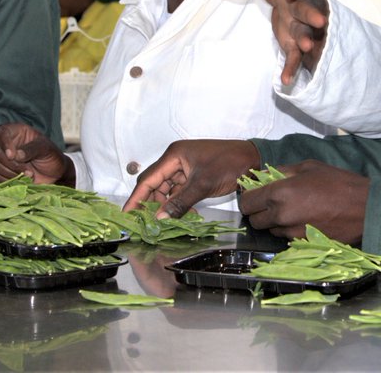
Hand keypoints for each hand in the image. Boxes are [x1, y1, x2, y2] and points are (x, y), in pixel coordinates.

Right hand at [0, 122, 74, 186]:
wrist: (54, 173)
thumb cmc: (50, 155)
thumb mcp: (45, 148)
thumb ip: (31, 149)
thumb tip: (16, 156)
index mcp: (16, 132)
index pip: (2, 132)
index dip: (4, 143)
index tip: (12, 155)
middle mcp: (6, 143)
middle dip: (12, 164)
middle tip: (29, 171)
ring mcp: (2, 158)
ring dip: (10, 173)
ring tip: (29, 176)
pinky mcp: (0, 171)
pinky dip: (7, 180)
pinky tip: (21, 181)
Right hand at [123, 139, 260, 217]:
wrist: (253, 159)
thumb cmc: (230, 164)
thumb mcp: (203, 184)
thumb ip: (180, 202)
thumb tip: (160, 218)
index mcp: (174, 155)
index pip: (148, 179)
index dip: (136, 198)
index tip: (127, 214)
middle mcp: (175, 160)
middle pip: (155, 185)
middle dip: (151, 204)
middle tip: (146, 224)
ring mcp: (184, 168)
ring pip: (166, 190)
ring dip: (166, 206)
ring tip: (168, 222)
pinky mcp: (193, 176)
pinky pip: (178, 192)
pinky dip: (178, 204)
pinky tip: (184, 214)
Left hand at [218, 0, 328, 84]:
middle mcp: (302, 6)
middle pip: (308, 11)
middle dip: (312, 16)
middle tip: (319, 21)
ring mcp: (300, 26)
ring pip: (306, 33)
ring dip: (307, 40)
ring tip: (306, 47)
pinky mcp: (294, 42)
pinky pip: (295, 56)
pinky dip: (292, 68)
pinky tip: (285, 80)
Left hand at [238, 160, 368, 243]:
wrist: (366, 208)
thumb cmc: (339, 182)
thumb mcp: (309, 166)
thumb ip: (282, 171)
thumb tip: (265, 176)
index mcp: (279, 193)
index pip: (246, 203)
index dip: (248, 198)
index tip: (256, 194)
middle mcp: (281, 216)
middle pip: (254, 220)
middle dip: (259, 212)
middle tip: (273, 202)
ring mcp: (292, 233)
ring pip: (271, 230)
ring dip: (275, 222)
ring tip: (294, 209)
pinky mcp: (303, 244)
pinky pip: (287, 238)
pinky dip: (290, 230)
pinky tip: (305, 219)